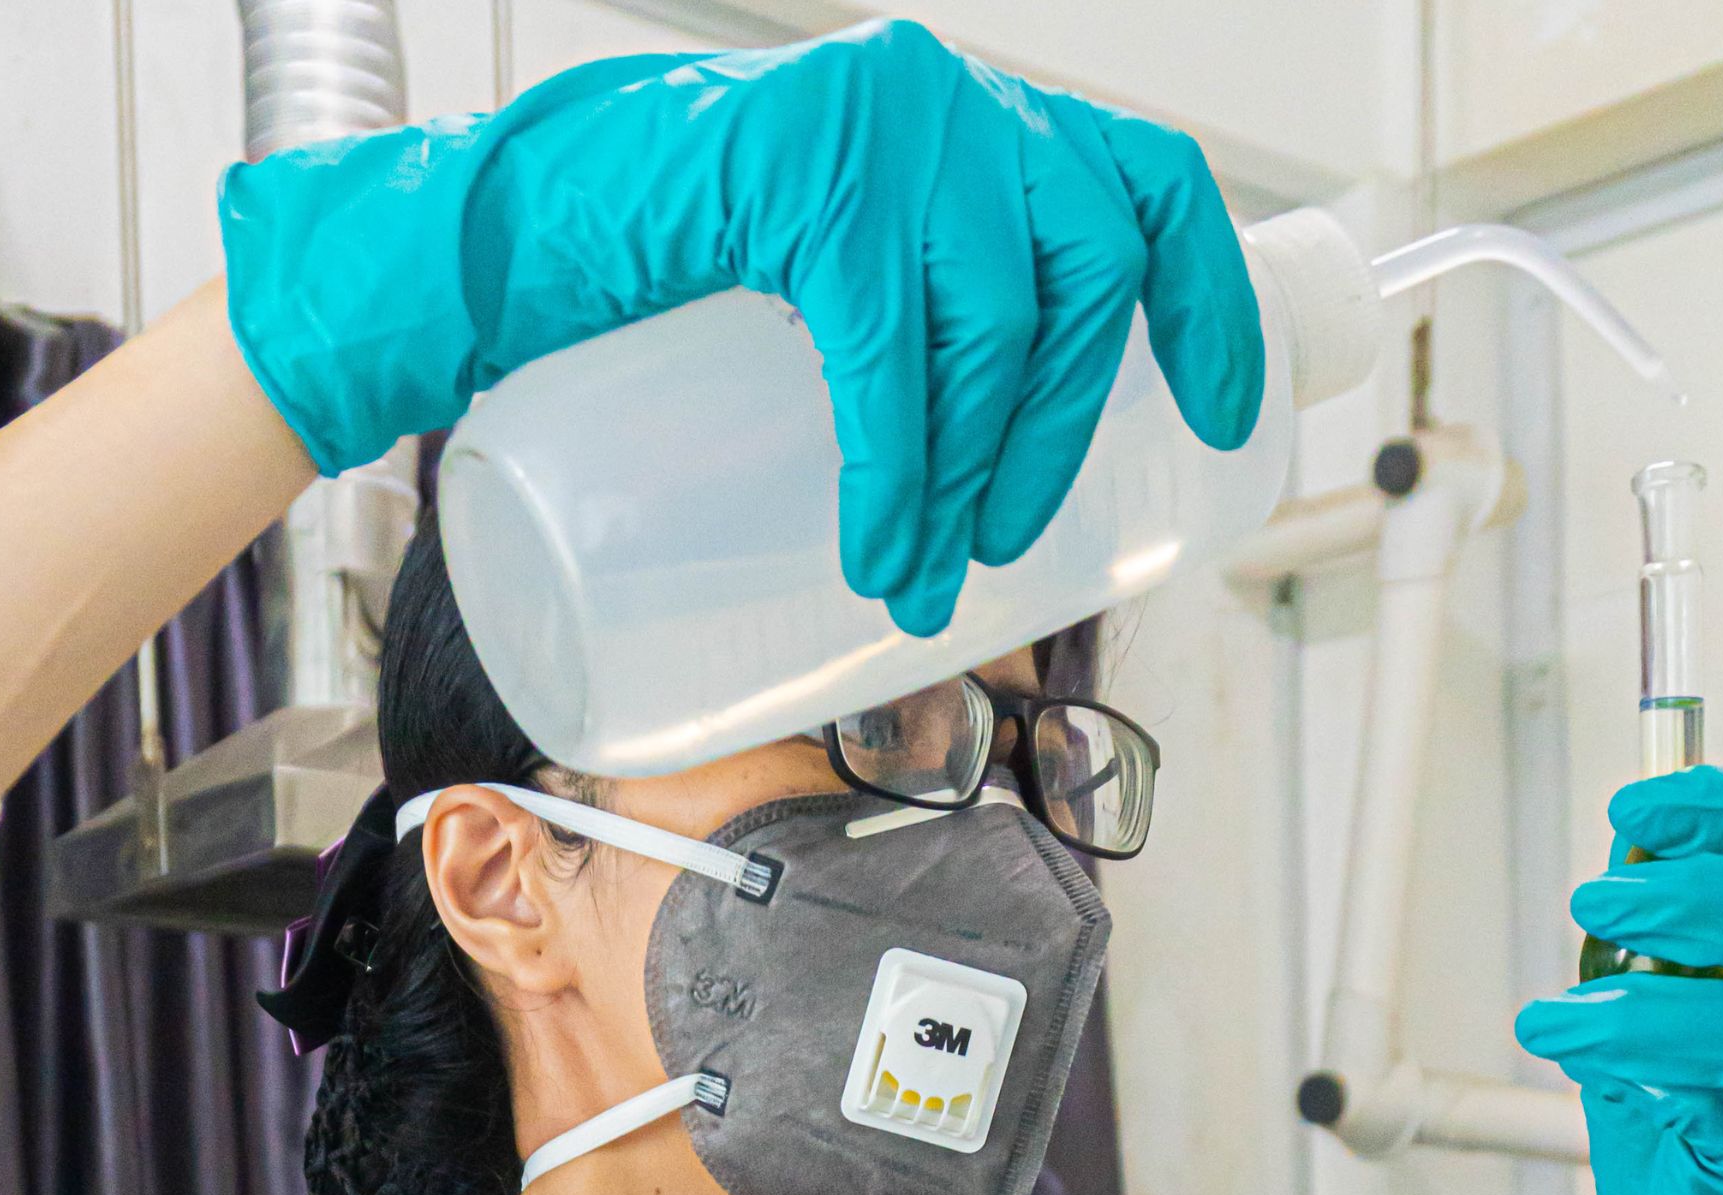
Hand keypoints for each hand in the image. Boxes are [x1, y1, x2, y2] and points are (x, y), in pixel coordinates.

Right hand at [217, 21, 1263, 635]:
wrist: (495, 243)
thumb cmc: (665, 286)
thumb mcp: (837, 284)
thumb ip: (924, 321)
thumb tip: (1012, 463)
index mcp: (971, 119)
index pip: (1145, 184)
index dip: (1204, 301)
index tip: (1227, 415)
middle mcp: (944, 98)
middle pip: (1083, 266)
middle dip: (1064, 427)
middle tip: (1012, 537)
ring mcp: (876, 122)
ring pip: (995, 316)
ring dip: (975, 468)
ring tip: (924, 567)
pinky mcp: (803, 174)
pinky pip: (888, 344)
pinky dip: (896, 462)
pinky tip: (880, 540)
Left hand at [1516, 766, 1722, 1194]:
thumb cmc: (1681, 1115)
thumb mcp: (1652, 989)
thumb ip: (1648, 921)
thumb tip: (1619, 849)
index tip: (1641, 804)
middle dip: (1698, 888)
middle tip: (1599, 899)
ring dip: (1657, 990)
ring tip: (1571, 984)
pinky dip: (1638, 1059)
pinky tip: (1574, 1043)